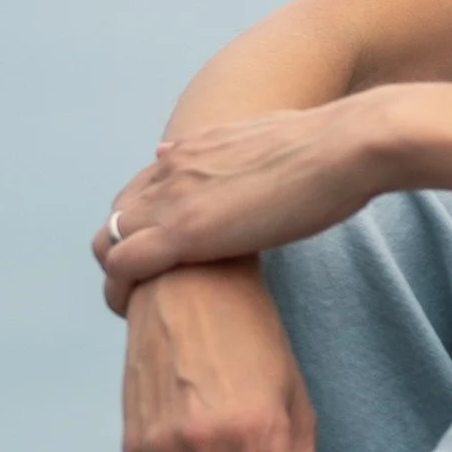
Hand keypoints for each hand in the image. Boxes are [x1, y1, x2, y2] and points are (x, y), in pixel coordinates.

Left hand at [97, 102, 387, 312]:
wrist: (344, 148)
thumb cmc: (328, 147)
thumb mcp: (268, 138)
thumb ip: (228, 149)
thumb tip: (184, 150)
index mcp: (193, 150)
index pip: (141, 189)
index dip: (146, 224)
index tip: (165, 255)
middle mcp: (172, 169)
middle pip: (117, 215)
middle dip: (125, 251)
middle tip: (152, 289)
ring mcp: (173, 200)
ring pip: (106, 241)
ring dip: (115, 276)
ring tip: (138, 307)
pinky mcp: (183, 233)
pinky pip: (121, 266)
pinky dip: (118, 290)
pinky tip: (138, 313)